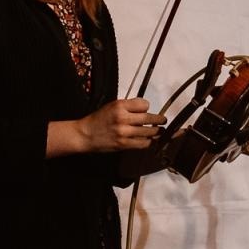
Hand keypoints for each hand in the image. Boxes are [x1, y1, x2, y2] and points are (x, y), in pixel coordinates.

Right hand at [50, 98, 166, 155]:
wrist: (85, 135)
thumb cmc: (98, 119)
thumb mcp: (112, 106)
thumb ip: (129, 106)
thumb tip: (146, 109)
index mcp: (120, 106)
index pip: (144, 104)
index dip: (147, 107)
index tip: (147, 110)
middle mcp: (123, 118)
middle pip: (149, 119)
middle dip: (159, 120)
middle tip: (163, 120)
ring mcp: (124, 133)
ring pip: (149, 132)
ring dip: (156, 132)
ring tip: (160, 131)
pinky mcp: (124, 144)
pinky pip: (143, 144)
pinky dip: (149, 141)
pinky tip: (150, 139)